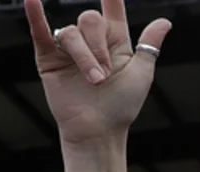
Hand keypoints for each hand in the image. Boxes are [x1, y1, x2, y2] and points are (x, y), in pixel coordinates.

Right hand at [28, 0, 170, 171]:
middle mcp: (91, 42)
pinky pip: (40, 32)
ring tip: (94, 81)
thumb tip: (165, 21)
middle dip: (99, 45)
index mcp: (114, 40)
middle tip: (104, 74)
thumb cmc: (121, 107)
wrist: (98, 131)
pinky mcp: (49, 60)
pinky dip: (34, 15)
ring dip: (84, 56)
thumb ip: (149, 44)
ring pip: (71, 33)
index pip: (112, 8)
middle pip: (90, 19)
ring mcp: (68, 50)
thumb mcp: (142, 74)